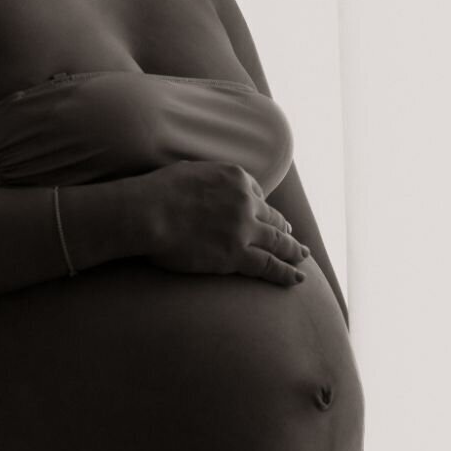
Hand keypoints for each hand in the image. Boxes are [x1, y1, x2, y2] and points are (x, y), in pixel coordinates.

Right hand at [140, 160, 310, 287]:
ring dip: (294, 251)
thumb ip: (209, 179)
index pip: (256, 194)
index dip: (261, 208)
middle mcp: (246, 202)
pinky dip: (286, 272)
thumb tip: (208, 187)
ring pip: (278, 242)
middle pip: (273, 218)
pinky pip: (269, 265)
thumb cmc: (158, 191)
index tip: (265, 217)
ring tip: (302, 257)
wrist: (148, 212)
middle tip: (293, 237)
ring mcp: (244, 229)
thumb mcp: (191, 171)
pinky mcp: (237, 255)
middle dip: (285, 229)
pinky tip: (296, 279)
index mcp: (236, 178)